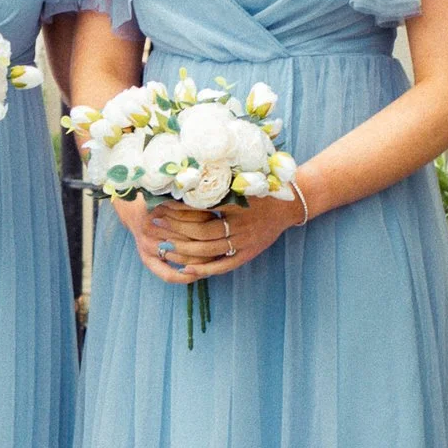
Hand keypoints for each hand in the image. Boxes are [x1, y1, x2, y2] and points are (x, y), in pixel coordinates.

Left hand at [118, 190, 301, 286]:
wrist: (290, 203)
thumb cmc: (264, 188)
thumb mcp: (243, 181)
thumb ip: (219, 182)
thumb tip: (188, 178)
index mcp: (237, 205)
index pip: (202, 209)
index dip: (179, 209)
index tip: (161, 205)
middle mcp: (240, 226)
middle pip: (202, 232)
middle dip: (176, 229)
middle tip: (156, 225)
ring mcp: (244, 242)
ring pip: (209, 250)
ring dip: (184, 250)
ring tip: (164, 247)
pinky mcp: (248, 254)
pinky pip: (224, 266)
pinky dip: (205, 268)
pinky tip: (187, 269)